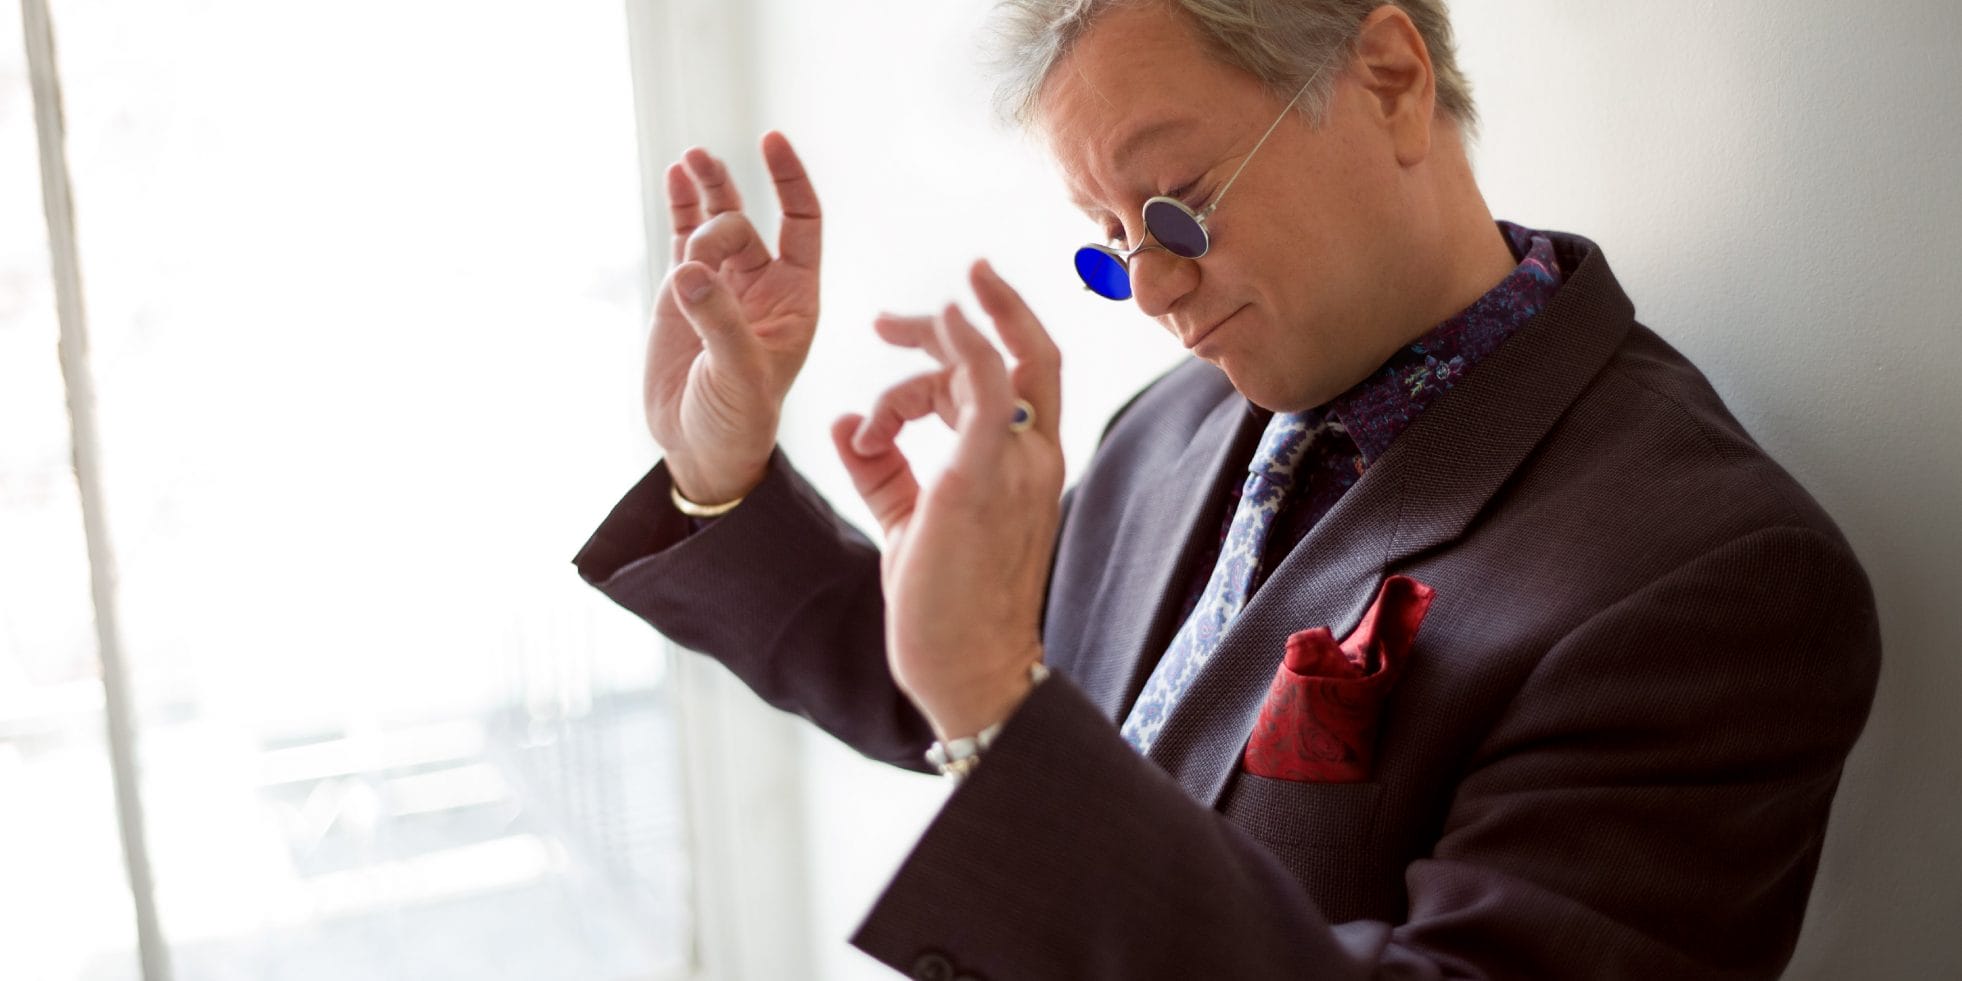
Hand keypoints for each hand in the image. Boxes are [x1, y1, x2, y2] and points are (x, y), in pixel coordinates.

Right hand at [644, 132, 821, 504]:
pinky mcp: (684, 295)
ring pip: (716, 221)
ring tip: (690, 159)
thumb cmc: (738, 420)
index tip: (771, 142)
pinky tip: (674, 176)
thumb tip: (689, 270)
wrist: (701, 449)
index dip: (790, 181)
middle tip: (697, 255)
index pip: (803, 224)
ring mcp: (721, 287)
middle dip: (721, 220)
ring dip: (705, 187)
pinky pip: (683, 239)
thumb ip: (718, 321)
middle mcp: (762, 286)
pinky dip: (678, 207)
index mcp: (795, 300)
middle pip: (747, 224)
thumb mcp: (739, 375)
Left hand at [830, 261, 1064, 739]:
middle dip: (950, 321)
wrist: (967, 671)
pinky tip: (930, 327)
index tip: (909, 327)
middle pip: (1005, 354)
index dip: (971, 336)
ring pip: (980, 364)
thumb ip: (882, 470)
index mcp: (1025, 466)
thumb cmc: (945, 608)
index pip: (1017, 373)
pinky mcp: (979, 477)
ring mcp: (1013, 465)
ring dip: (928, 346)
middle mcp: (1032, 457)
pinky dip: (964, 344)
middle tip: (885, 322)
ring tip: (880, 349)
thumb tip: (843, 423)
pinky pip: (984, 385)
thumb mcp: (908, 523)